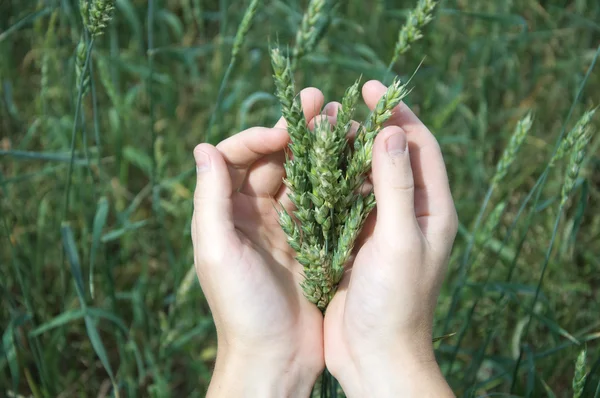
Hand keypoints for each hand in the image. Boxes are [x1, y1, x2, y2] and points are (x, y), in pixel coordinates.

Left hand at [191, 88, 326, 396]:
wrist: (276, 357)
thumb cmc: (241, 307)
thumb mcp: (217, 251)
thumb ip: (210, 199)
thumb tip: (203, 146)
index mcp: (226, 212)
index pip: (237, 156)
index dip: (260, 136)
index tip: (286, 130)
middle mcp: (253, 213)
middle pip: (274, 160)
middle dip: (296, 131)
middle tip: (323, 102)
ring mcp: (285, 227)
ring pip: (302, 176)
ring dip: (320, 150)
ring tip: (344, 122)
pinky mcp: (312, 242)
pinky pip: (323, 203)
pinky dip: (337, 182)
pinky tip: (356, 163)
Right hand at [324, 80, 457, 396]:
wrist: (375, 357)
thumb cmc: (395, 303)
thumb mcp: (400, 241)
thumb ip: (396, 186)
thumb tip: (390, 131)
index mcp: (430, 210)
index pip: (420, 147)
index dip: (398, 113)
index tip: (370, 88)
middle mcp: (408, 214)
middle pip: (389, 157)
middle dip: (365, 128)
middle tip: (335, 107)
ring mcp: (379, 228)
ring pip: (362, 178)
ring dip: (342, 154)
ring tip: (316, 131)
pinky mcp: (353, 243)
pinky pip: (341, 202)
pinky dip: (326, 184)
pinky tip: (305, 171)